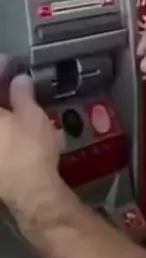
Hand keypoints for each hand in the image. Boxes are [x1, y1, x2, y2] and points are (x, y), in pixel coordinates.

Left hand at [0, 73, 61, 206]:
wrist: (30, 194)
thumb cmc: (28, 150)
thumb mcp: (31, 116)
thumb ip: (21, 94)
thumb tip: (19, 81)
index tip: (9, 62)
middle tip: (12, 81)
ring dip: (1, 110)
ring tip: (15, 100)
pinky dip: (2, 127)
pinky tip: (11, 122)